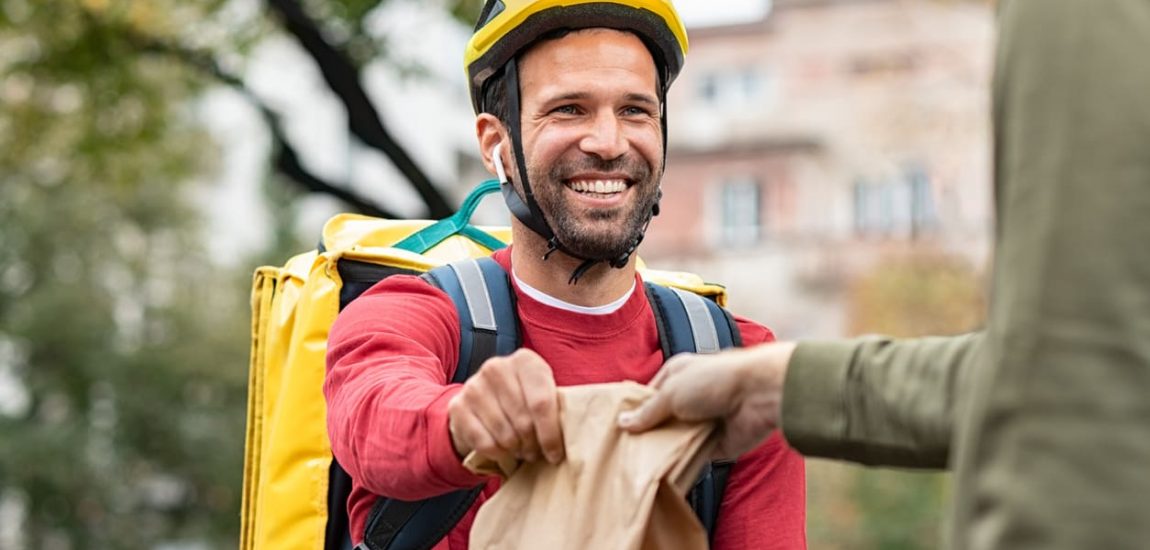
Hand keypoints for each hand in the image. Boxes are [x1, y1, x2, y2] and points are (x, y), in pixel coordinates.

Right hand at [448, 348, 564, 465]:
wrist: (481, 401)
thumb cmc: (523, 400)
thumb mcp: (542, 394)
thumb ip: (557, 406)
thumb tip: (578, 433)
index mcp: (525, 361)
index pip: (542, 403)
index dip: (551, 435)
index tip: (555, 455)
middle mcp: (497, 367)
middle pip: (524, 421)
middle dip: (533, 445)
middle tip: (536, 453)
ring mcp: (474, 385)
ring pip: (505, 435)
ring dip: (516, 450)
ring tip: (521, 450)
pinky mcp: (458, 406)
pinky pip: (484, 442)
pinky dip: (497, 453)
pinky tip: (502, 449)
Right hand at [617, 342, 795, 458]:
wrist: (759, 395)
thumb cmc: (716, 380)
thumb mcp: (671, 392)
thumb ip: (648, 411)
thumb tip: (623, 423)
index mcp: (678, 375)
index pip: (649, 394)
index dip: (635, 410)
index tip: (617, 429)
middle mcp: (690, 397)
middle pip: (662, 419)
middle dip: (648, 433)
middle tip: (624, 451)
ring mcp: (703, 421)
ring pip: (676, 440)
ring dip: (665, 450)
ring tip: (639, 465)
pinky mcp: (716, 444)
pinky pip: (694, 457)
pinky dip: (683, 464)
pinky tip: (664, 472)